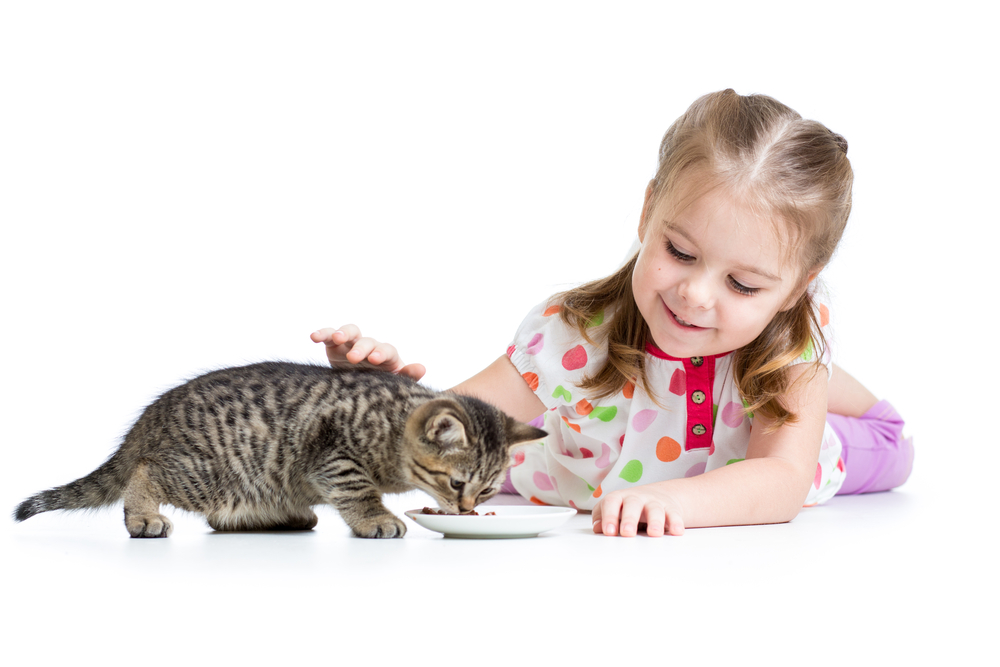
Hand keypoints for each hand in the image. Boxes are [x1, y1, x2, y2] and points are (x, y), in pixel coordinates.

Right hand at [310, 325, 425, 380]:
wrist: (358, 391)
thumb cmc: (381, 387)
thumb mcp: (393, 384)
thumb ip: (406, 376)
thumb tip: (422, 368)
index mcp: (387, 357)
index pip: (387, 350)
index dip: (382, 353)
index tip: (376, 359)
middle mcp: (370, 347)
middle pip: (368, 341)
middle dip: (362, 348)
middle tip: (354, 358)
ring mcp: (352, 344)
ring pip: (350, 331)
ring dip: (343, 333)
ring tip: (337, 338)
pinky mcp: (334, 346)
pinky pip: (329, 335)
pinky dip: (323, 333)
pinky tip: (314, 337)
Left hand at [591, 483, 685, 536]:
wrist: (659, 495)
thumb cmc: (629, 507)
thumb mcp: (614, 509)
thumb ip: (602, 517)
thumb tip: (597, 528)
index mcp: (619, 498)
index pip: (611, 503)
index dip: (609, 516)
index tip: (609, 532)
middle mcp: (637, 498)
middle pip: (632, 504)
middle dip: (629, 519)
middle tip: (627, 533)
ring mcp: (654, 502)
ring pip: (655, 509)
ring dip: (655, 521)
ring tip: (654, 534)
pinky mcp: (671, 508)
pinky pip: (674, 514)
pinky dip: (676, 523)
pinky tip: (677, 532)